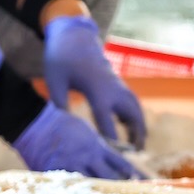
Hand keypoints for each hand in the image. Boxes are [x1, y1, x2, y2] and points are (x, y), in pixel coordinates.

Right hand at [13, 103, 143, 179]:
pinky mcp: (54, 173)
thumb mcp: (87, 132)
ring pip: (90, 186)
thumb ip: (100, 146)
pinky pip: (67, 188)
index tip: (145, 184)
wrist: (36, 124)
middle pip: (110, 179)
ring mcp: (70, 167)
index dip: (134, 176)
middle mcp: (87, 158)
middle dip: (121, 189)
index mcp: (97, 147)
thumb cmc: (62, 125)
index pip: (122, 164)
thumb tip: (117, 157)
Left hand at [43, 15, 145, 148]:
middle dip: (136, 136)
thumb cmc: (61, 59)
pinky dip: (135, 117)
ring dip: (139, 127)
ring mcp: (118, 84)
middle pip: (132, 116)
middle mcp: (113, 88)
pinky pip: (132, 103)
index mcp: (97, 90)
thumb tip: (63, 127)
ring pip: (136, 109)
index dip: (112, 140)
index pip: (107, 121)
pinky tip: (131, 131)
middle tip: (135, 156)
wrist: (73, 37)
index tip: (116, 156)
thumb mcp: (54, 81)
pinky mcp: (117, 83)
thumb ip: (59, 104)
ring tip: (138, 148)